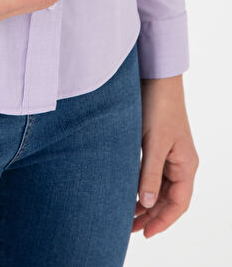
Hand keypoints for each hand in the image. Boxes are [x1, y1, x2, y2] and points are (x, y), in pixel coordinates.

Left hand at [132, 74, 198, 237]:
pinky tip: (127, 192)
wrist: (155, 78)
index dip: (163, 221)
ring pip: (159, 188)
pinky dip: (141, 185)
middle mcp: (180, 162)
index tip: (146, 234)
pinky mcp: (157, 145)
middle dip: (151, 215)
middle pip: (168, 199)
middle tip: (129, 229)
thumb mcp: (154, 143)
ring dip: (145, 202)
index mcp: (186, 164)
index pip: (179, 203)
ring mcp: (170, 154)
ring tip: (125, 216)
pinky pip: (152, 174)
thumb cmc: (158, 107)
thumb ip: (149, 174)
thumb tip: (146, 204)